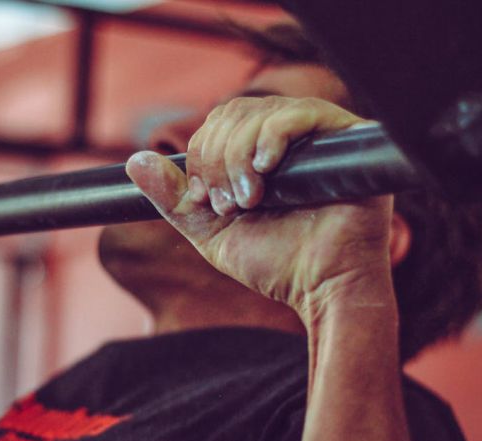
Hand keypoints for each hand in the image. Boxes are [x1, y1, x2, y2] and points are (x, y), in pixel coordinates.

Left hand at [126, 96, 393, 325]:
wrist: (323, 288)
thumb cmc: (276, 262)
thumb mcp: (212, 231)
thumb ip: (175, 200)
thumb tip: (135, 162)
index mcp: (259, 155)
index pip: (218, 124)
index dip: (201, 155)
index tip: (206, 199)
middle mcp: (289, 139)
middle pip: (235, 113)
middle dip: (217, 158)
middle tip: (229, 203)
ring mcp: (318, 136)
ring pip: (260, 112)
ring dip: (239, 155)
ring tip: (250, 199)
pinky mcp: (346, 139)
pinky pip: (301, 113)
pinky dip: (272, 137)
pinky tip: (265, 168)